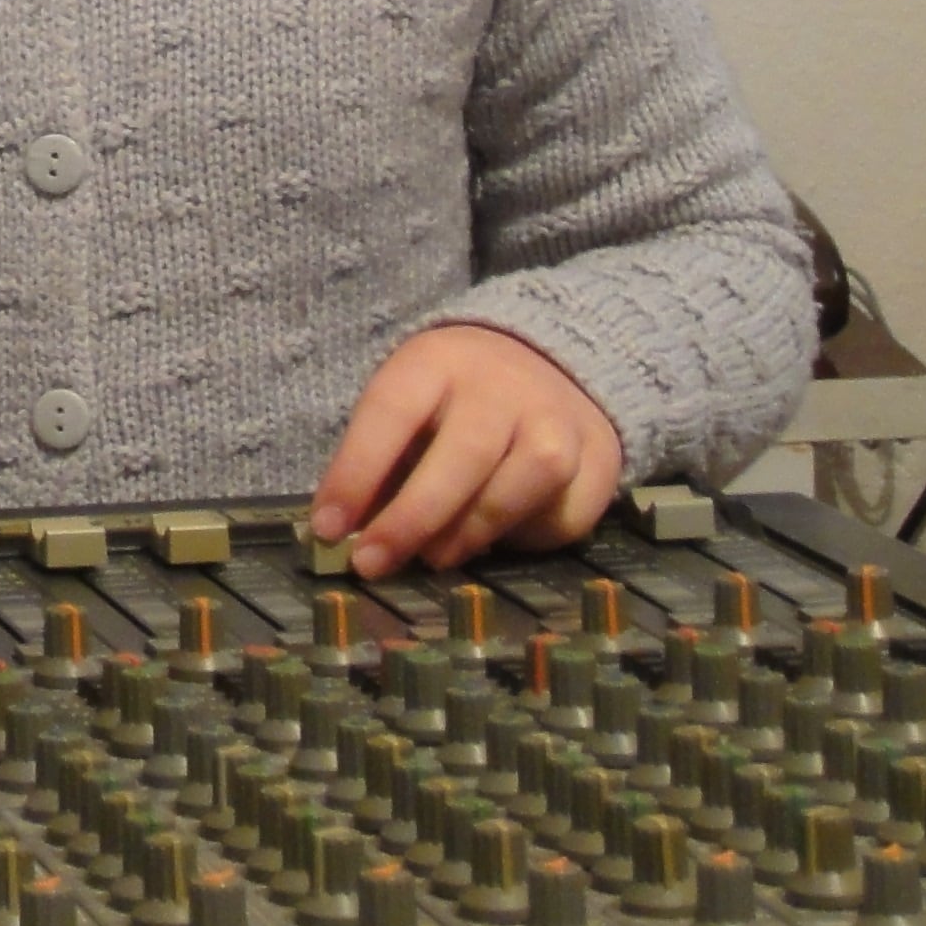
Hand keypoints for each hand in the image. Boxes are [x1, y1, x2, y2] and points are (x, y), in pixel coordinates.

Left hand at [309, 325, 623, 581]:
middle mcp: (502, 386)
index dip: (356, 474)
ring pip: (520, 484)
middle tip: (372, 563)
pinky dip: (524, 537)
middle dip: (412, 517)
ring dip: (469, 532)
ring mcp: (557, 419)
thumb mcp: (408, 407)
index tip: (327, 528)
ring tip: (434, 558)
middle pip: (462, 454)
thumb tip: (342, 533)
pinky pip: (562, 512)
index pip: (391, 412)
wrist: (551, 366)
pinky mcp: (599, 458)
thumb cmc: (454, 400)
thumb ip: (379, 466)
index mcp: (437, 361)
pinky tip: (496, 539)